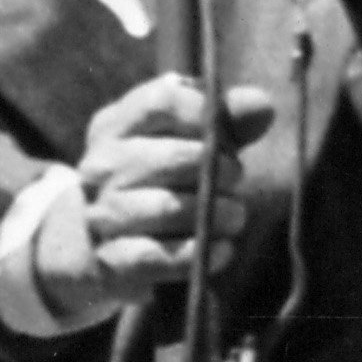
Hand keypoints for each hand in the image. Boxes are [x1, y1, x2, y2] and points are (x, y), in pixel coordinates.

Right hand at [55, 74, 279, 310]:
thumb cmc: (157, 178)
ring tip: (235, 215)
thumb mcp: (183, 141)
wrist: (99, 242)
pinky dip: (198, 254)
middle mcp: (101, 166)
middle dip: (218, 168)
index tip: (227, 133)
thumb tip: (263, 105)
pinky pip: (159, 256)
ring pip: (168, 208)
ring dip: (216, 212)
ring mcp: (102, 214)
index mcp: (114, 126)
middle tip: (236, 178)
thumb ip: (224, 121)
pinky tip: (223, 249)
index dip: (206, 114)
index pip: (161, 102)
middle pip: (172, 157)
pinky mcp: (113, 259)